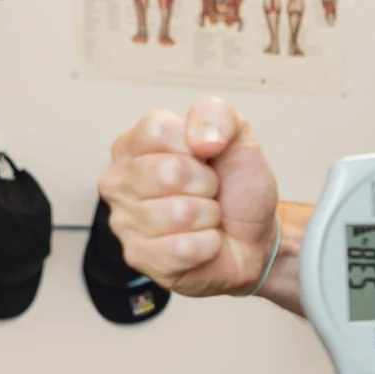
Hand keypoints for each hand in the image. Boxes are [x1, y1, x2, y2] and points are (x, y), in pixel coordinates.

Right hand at [99, 97, 281, 296]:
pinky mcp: (138, 257)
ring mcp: (123, 221)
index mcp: (134, 144)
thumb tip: (200, 140)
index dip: (197, 145)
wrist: (255, 238)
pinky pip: (184, 248)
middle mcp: (119, 180)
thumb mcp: (237, 137)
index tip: (206, 158)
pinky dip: (208, 245)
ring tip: (205, 217)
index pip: (159, 130)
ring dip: (209, 217)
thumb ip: (215, 116)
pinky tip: (203, 243)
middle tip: (209, 192)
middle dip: (207, 184)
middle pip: (170, 172)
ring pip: (180, 213)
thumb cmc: (236, 188)